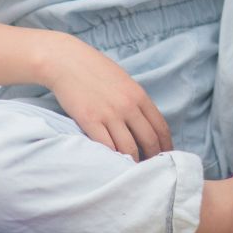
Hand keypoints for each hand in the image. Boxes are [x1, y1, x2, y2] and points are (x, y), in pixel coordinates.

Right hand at [45, 38, 173, 161]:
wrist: (66, 61)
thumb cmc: (94, 71)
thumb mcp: (124, 82)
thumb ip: (135, 101)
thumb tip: (144, 124)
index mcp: (139, 95)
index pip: (161, 127)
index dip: (166, 146)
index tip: (166, 156)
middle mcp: (128, 105)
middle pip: (149, 140)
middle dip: (153, 158)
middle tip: (151, 170)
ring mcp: (109, 114)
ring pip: (129, 148)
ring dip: (132, 163)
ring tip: (132, 171)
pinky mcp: (90, 120)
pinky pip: (106, 147)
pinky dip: (112, 159)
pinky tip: (112, 165)